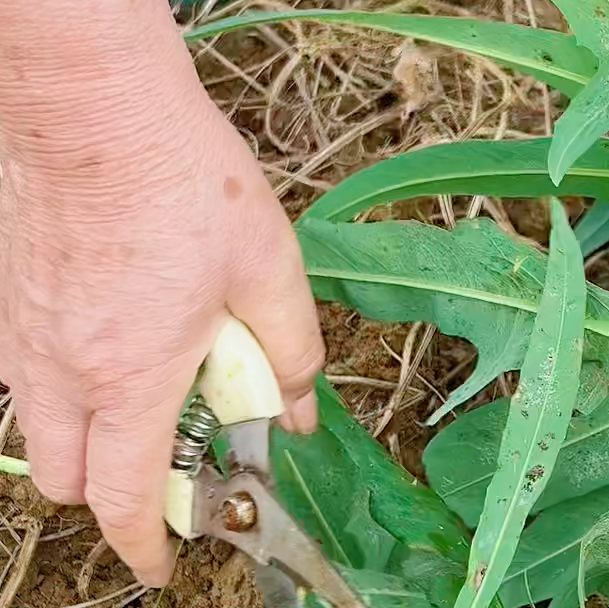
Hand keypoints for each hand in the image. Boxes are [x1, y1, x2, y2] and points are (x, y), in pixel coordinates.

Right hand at [0, 1, 323, 586]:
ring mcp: (22, 338)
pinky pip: (22, 378)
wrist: (95, 108)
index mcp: (132, 376)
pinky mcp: (7, 303)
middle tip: (166, 467)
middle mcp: (62, 371)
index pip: (126, 497)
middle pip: (67, 481)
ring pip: (37, 431)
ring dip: (85, 442)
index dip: (145, 546)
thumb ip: (290, 352)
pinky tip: (109, 342)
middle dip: (114, 497)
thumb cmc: (184, 181)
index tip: (161, 568)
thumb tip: (301, 412)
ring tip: (142, 397)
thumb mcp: (268, 269)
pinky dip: (61, 389)